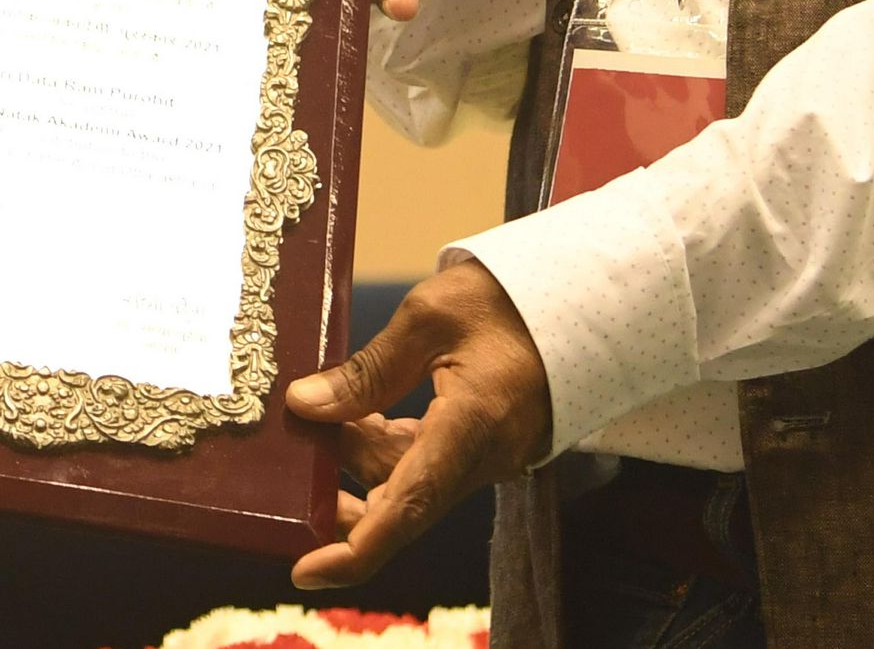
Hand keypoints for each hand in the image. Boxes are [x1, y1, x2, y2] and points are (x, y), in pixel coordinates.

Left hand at [283, 256, 550, 590]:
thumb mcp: (427, 318)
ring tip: (326, 407)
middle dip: (340, 493)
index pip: (408, 507)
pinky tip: (360, 412)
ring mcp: (484, 458)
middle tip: (295, 457)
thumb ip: (367, 371)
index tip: (305, 571)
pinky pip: (425, 466)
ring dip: (360, 456)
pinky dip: (385, 446)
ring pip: (407, 483)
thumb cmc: (506, 302)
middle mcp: (481, 458)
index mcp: (471, 427)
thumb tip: (304, 406)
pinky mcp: (481, 449)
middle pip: (398, 504)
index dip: (354, 550)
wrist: (578, 302)